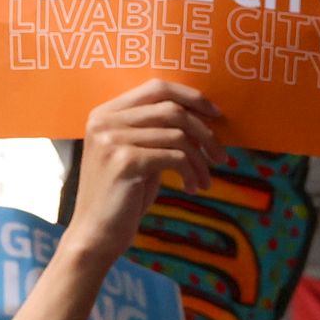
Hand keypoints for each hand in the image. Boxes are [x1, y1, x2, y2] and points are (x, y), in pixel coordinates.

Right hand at [73, 80, 221, 251]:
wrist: (97, 232)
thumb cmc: (124, 194)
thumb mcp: (139, 155)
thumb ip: (157, 132)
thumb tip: (204, 117)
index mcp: (105, 113)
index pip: (157, 87)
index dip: (192, 97)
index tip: (217, 115)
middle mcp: (105, 121)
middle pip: (172, 109)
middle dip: (205, 132)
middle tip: (221, 157)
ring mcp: (112, 139)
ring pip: (178, 134)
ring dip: (201, 159)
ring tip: (205, 180)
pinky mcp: (124, 161)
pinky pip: (176, 157)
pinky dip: (192, 172)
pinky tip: (193, 188)